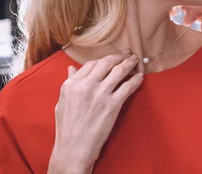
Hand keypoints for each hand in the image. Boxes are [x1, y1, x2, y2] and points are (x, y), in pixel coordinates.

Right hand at [48, 52, 142, 172]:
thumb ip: (69, 83)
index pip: (91, 64)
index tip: (112, 58)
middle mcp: (86, 85)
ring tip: (135, 60)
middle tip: (127, 53)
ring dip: (129, 63)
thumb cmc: (66, 128)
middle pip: (106, 63)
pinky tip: (140, 77)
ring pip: (119, 71)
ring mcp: (101, 94)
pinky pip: (128, 87)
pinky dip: (135, 80)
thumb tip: (72, 68)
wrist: (74, 148)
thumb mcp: (62, 102)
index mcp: (72, 84)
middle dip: (119, 56)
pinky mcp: (113, 104)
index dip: (104, 59)